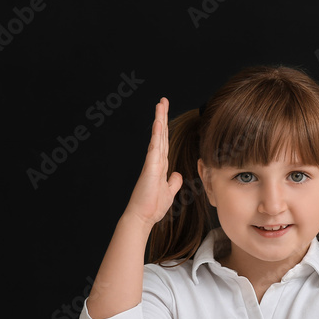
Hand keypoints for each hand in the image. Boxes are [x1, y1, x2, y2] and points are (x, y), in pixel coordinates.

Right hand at [123, 97, 183, 227]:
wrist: (142, 217)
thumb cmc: (153, 206)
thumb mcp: (169, 192)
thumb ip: (173, 182)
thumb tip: (177, 174)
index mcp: (160, 165)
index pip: (164, 141)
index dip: (165, 127)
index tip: (165, 113)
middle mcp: (155, 161)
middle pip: (160, 134)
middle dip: (162, 117)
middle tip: (163, 100)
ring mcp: (152, 163)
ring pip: (157, 137)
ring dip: (159, 120)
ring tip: (160, 104)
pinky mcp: (150, 168)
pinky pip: (155, 148)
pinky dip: (157, 135)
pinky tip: (158, 124)